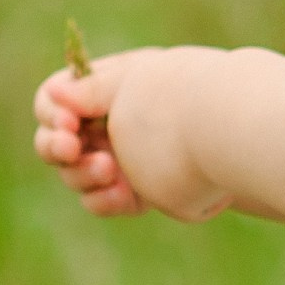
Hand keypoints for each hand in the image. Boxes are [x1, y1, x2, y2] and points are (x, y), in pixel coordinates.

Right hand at [32, 50, 231, 223]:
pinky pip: (100, 201)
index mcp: (104, 91)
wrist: (232, 133)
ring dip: (81, 173)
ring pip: (74, 175)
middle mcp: (106, 126)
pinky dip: (103, 199)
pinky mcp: (136, 193)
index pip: (55, 100)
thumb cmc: (182, 97)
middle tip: (70, 147)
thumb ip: (89, 91)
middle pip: (56, 141)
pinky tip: (122, 192)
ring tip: (109, 169)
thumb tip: (55, 93)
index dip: (52, 113)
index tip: (67, 121)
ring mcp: (119, 161)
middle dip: (56, 145)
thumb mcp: (130, 82)